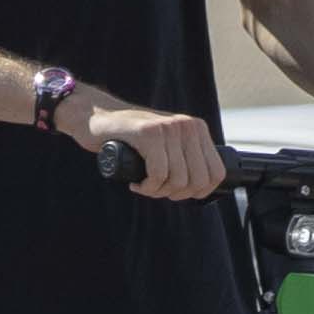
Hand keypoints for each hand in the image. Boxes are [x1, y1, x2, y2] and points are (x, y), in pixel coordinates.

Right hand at [84, 98, 224, 199]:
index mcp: (197, 128)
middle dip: (177, 194)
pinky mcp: (148, 133)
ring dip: (158, 192)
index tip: (178, 192)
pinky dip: (147, 187)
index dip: (199, 192)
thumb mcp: (167, 144)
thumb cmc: (132, 139)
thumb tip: (204, 188)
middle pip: (198, 180)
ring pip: (178, 180)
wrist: (97, 119)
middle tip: (157, 190)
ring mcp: (168, 127)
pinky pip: (158, 174)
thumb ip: (186, 157)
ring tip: (144, 185)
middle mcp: (186, 125)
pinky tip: (136, 184)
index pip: (216, 173)